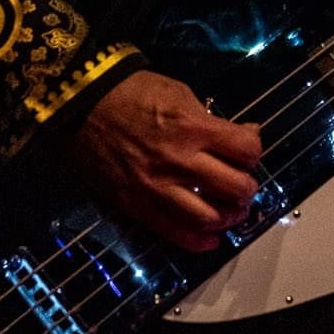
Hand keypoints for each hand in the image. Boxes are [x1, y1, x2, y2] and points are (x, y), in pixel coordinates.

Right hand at [65, 69, 261, 253]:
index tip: (246, 150)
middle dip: (247, 187)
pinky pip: (175, 233)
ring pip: (210, 218)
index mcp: (193, 127)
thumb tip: (244, 134)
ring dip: (228, 217)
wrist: (80, 105)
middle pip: (236, 188)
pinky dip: (199, 241)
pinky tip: (210, 237)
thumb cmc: (132, 92)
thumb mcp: (180, 93)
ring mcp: (157, 187)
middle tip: (241, 184)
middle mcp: (180, 161)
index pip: (247, 150)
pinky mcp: (136, 205)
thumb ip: (212, 119)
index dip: (253, 150)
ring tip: (229, 211)